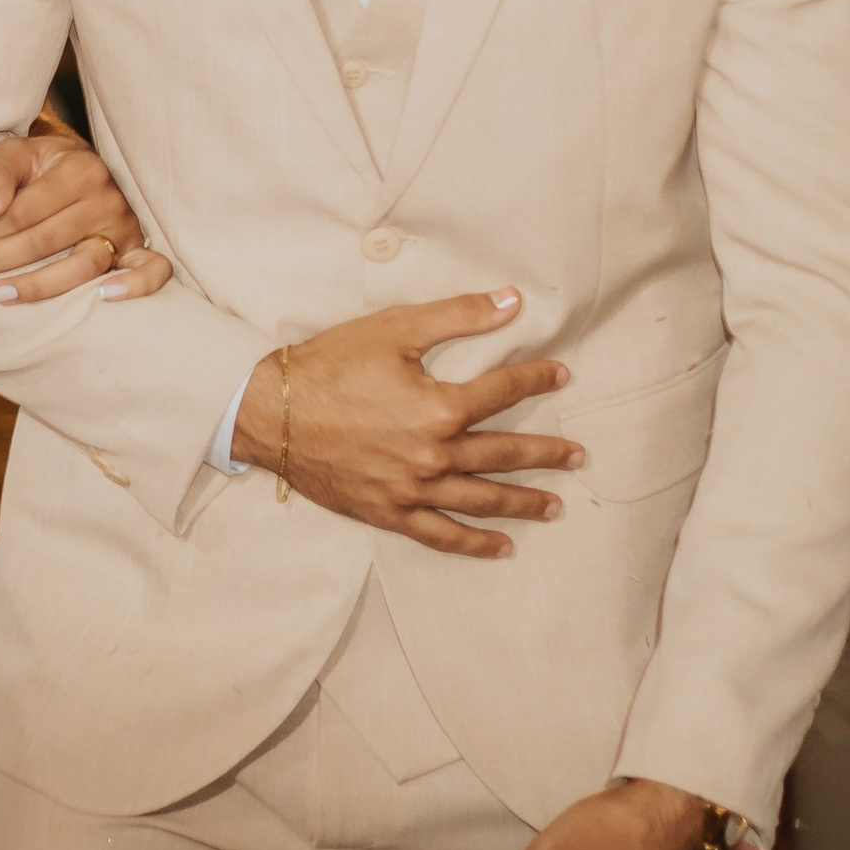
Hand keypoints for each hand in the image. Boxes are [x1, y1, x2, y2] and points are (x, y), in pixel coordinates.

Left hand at [0, 126, 173, 304]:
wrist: (84, 166)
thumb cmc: (44, 165)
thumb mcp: (16, 154)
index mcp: (79, 169)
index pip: (24, 211)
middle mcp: (107, 197)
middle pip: (46, 239)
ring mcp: (125, 227)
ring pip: (85, 263)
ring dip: (41, 284)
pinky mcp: (138, 249)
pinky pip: (153, 270)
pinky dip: (137, 285)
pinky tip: (104, 297)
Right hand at [236, 290, 579, 553]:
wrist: (271, 413)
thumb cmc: (329, 365)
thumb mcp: (394, 328)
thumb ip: (458, 316)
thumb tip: (512, 301)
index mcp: (438, 408)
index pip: (502, 391)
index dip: (536, 379)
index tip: (561, 376)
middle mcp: (433, 456)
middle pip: (504, 454)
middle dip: (546, 454)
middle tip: (578, 457)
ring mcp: (412, 490)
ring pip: (481, 499)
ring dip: (522, 502)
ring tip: (555, 506)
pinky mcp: (389, 513)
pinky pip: (441, 535)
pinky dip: (474, 544)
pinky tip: (501, 547)